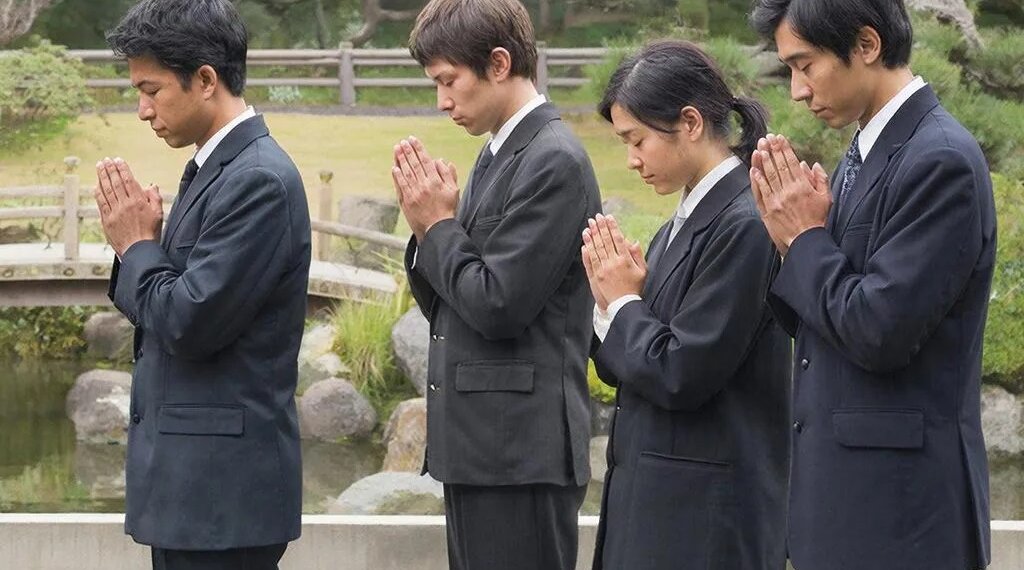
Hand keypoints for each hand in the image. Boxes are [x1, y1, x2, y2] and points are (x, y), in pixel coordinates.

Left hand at [94, 157, 162, 256]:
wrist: (139, 251)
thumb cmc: (150, 234)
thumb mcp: (159, 215)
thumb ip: (155, 198)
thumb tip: (151, 185)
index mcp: (138, 202)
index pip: (128, 180)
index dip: (122, 169)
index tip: (118, 160)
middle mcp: (125, 205)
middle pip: (115, 183)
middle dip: (110, 169)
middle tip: (106, 160)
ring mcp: (114, 212)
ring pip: (106, 190)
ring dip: (102, 176)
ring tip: (99, 166)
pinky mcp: (107, 220)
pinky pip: (101, 203)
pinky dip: (98, 192)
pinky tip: (96, 185)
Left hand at [391, 136, 458, 241]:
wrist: (438, 229)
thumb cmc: (447, 210)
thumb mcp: (453, 191)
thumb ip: (448, 174)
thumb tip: (441, 160)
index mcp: (436, 181)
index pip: (425, 160)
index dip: (418, 148)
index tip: (413, 139)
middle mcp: (424, 185)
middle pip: (414, 164)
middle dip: (408, 151)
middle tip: (403, 141)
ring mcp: (414, 193)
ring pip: (406, 172)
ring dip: (401, 159)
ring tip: (397, 149)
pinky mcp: (407, 201)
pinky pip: (401, 185)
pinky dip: (397, 176)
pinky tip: (394, 167)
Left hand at [582, 214, 645, 306]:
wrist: (624, 304)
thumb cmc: (635, 288)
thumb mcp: (642, 271)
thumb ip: (638, 255)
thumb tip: (633, 241)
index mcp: (625, 260)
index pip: (618, 239)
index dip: (613, 227)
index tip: (609, 217)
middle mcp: (614, 263)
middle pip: (606, 241)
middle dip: (601, 227)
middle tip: (597, 217)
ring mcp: (603, 269)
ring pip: (597, 248)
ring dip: (592, 235)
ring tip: (589, 225)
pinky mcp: (596, 276)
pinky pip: (591, 260)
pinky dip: (587, 250)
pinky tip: (585, 241)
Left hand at [750, 134, 830, 255]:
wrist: (805, 241)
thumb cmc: (817, 220)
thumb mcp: (826, 198)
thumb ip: (820, 179)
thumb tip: (810, 164)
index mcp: (803, 187)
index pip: (792, 163)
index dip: (785, 149)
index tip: (780, 138)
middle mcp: (788, 191)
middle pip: (778, 166)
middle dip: (772, 150)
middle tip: (767, 138)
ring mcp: (776, 200)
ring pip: (768, 176)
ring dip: (763, 161)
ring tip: (759, 148)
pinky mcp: (767, 210)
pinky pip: (761, 192)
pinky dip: (757, 180)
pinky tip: (753, 170)